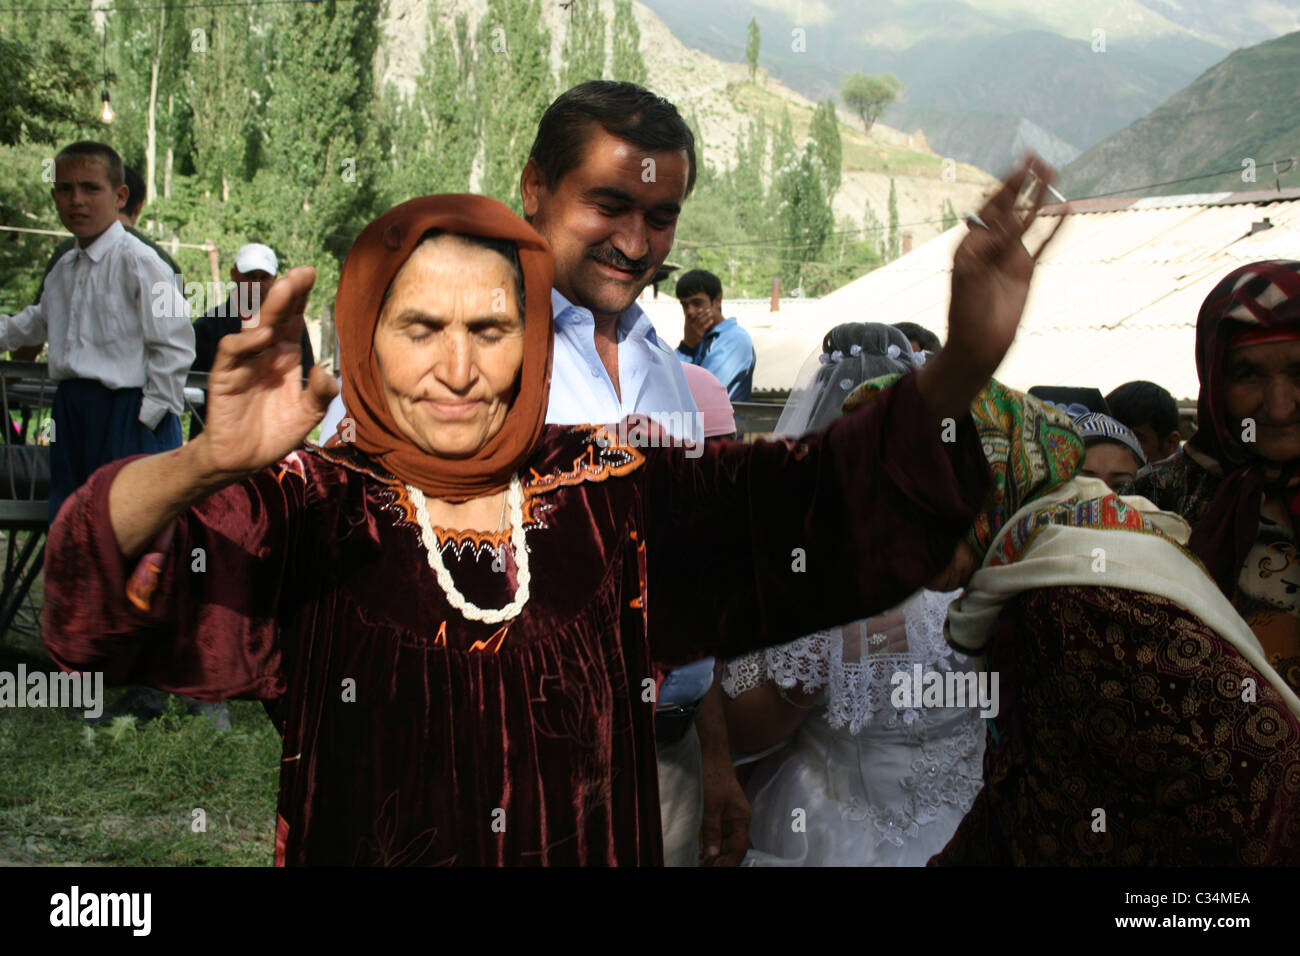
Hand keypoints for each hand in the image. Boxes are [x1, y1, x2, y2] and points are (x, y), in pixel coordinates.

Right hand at [190, 266, 337, 481]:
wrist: (242, 459)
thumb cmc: (274, 432)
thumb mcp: (307, 416)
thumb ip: (319, 395)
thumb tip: (325, 371)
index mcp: (285, 357)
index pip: (292, 320)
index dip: (300, 297)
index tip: (311, 273)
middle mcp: (264, 354)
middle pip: (274, 316)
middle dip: (286, 293)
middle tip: (300, 273)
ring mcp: (244, 363)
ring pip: (253, 327)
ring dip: (268, 308)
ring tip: (285, 290)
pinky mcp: (225, 376)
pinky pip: (232, 352)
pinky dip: (246, 341)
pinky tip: (264, 336)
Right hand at [682, 308, 714, 348]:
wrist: (689, 343)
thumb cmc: (688, 333)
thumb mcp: (686, 325)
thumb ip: (687, 318)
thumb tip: (689, 310)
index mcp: (688, 323)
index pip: (692, 316)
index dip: (697, 312)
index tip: (701, 309)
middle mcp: (691, 326)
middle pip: (698, 318)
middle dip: (704, 313)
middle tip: (709, 310)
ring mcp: (695, 330)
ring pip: (702, 321)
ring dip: (707, 317)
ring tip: (711, 313)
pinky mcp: (699, 334)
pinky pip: (705, 327)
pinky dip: (708, 323)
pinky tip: (712, 320)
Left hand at [699, 745, 750, 866]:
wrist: (709, 755)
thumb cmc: (713, 776)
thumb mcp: (711, 805)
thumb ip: (712, 831)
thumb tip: (713, 854)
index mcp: (741, 818)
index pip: (739, 848)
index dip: (730, 862)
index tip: (719, 870)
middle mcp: (736, 819)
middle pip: (730, 847)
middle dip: (719, 860)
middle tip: (704, 868)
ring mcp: (725, 815)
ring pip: (720, 841)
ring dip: (712, 853)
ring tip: (701, 864)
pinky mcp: (715, 811)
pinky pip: (712, 832)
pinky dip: (706, 842)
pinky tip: (699, 851)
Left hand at [946, 154, 1062, 377]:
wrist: (978, 344)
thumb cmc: (965, 312)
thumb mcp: (971, 275)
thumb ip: (990, 246)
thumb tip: (1010, 220)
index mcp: (972, 242)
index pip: (990, 207)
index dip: (1006, 185)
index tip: (1021, 164)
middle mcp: (991, 245)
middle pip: (1010, 206)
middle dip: (1023, 182)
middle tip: (1038, 158)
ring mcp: (1010, 256)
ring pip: (1029, 220)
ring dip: (1039, 197)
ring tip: (1052, 172)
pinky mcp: (1025, 271)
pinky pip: (1044, 244)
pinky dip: (1056, 227)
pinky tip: (1067, 209)